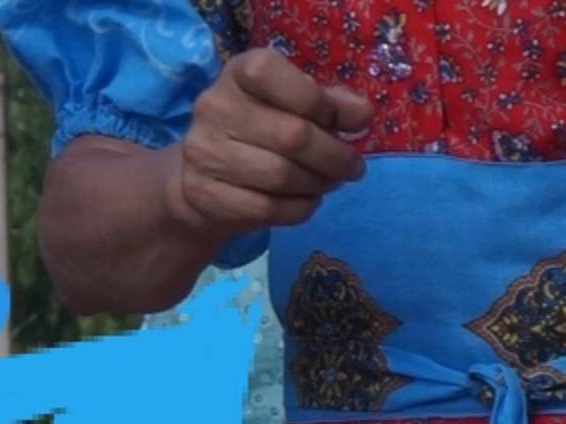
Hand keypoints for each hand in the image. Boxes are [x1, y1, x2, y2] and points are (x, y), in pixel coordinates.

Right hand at [165, 50, 371, 241]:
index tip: (338, 122)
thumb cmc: (262, 132)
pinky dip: (301, 207)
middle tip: (352, 167)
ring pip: (282, 175)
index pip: (271, 73)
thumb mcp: (295, 106)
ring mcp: (206, 152)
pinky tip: (305, 199)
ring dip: (319, 183)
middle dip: (335, 156)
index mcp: (238, 74)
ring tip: (329, 182)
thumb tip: (363, 112)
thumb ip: (331, 104)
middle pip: (292, 135)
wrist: (202, 180)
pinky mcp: (207, 195)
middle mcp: (215, 107)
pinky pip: (270, 208)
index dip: (317, 102)